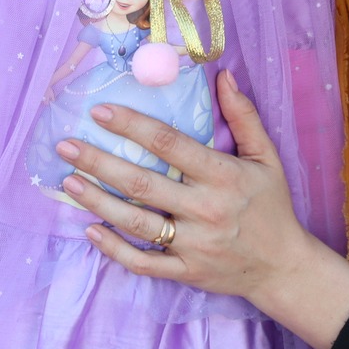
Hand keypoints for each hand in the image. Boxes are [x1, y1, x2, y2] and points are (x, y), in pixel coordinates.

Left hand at [56, 70, 348, 348]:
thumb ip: (244, 116)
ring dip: (97, 202)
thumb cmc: (272, 206)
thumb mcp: (266, 157)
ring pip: (136, 222)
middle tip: (66, 145)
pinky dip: (114, 249)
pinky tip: (90, 231)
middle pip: (142, 183)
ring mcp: (193, 244)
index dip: (132, 126)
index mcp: (223, 176)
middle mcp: (204, 209)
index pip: (169, 144)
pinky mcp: (185, 272)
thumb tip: (224, 76)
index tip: (100, 112)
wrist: (283, 266)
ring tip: (68, 182)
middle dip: (99, 162)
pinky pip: (142, 262)